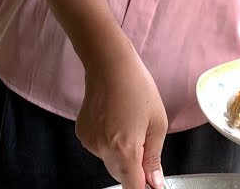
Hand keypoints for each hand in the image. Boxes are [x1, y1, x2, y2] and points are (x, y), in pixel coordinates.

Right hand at [76, 39, 169, 188]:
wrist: (109, 64)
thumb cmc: (137, 87)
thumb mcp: (157, 123)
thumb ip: (154, 157)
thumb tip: (155, 182)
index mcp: (125, 149)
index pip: (133, 186)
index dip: (144, 187)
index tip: (152, 184)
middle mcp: (103, 150)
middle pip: (121, 175)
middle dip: (135, 168)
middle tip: (145, 143)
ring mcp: (90, 142)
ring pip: (110, 161)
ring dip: (122, 154)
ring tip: (130, 124)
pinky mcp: (82, 134)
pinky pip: (99, 148)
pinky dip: (109, 143)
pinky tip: (116, 121)